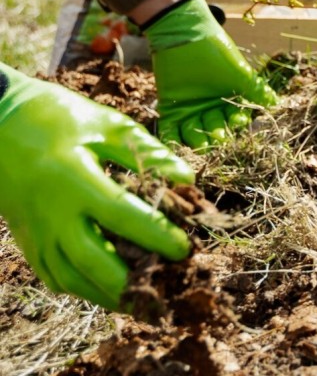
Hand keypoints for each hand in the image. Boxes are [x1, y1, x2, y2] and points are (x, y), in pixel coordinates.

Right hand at [0, 64, 193, 309]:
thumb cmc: (58, 118)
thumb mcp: (106, 124)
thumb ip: (147, 153)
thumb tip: (186, 179)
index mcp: (74, 180)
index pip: (122, 217)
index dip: (155, 236)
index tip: (184, 249)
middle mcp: (52, 214)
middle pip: (94, 262)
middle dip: (133, 279)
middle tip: (168, 284)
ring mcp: (36, 232)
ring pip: (73, 279)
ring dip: (109, 294)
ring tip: (146, 299)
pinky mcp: (27, 242)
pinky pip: (55, 277)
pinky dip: (84, 289)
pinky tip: (111, 290)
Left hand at [145, 0, 276, 148]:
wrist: (187, 37)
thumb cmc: (218, 54)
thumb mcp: (240, 74)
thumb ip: (257, 91)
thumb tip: (277, 103)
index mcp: (229, 99)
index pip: (236, 117)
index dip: (238, 120)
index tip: (239, 119)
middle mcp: (211, 108)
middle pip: (216, 128)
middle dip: (218, 134)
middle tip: (218, 137)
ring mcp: (190, 109)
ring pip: (195, 133)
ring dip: (198, 140)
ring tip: (201, 144)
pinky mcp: (171, 109)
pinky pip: (171, 130)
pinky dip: (173, 140)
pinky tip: (177, 146)